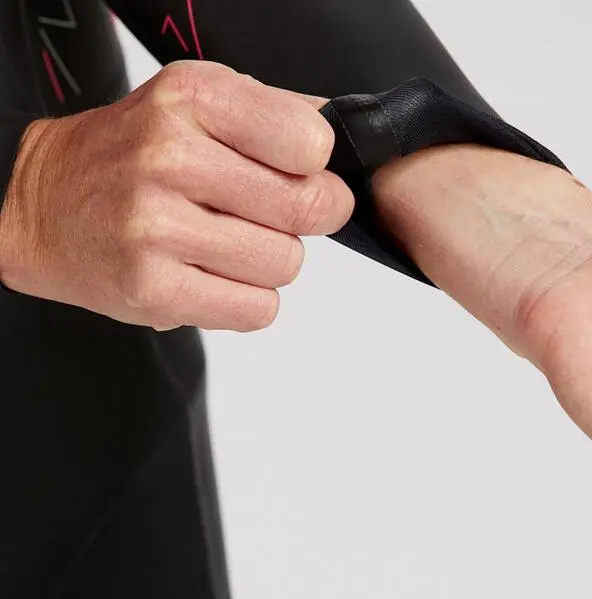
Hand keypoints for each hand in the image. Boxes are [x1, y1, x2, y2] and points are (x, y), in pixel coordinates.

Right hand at [0, 60, 353, 330]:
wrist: (46, 207)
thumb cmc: (133, 156)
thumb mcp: (197, 105)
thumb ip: (276, 115)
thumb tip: (345, 135)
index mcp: (192, 97)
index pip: (310, 141)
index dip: (318, 168)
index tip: (298, 174)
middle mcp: (169, 156)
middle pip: (307, 208)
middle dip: (305, 219)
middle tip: (272, 217)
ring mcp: (156, 226)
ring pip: (286, 263)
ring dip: (270, 263)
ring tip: (226, 246)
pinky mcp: (152, 288)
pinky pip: (258, 309)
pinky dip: (249, 300)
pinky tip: (214, 277)